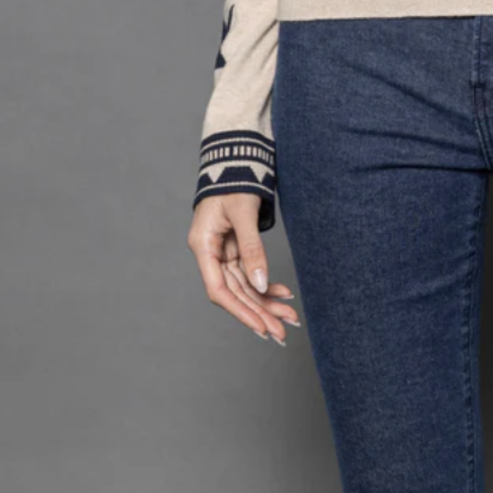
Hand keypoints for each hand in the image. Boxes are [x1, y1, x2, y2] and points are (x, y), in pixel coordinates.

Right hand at [188, 194, 301, 344]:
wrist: (237, 159)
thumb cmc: (234, 180)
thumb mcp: (243, 213)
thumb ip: (252, 248)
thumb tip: (261, 283)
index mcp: (204, 246)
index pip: (219, 290)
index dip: (240, 311)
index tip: (261, 328)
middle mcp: (211, 253)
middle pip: (235, 292)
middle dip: (259, 312)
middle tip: (283, 333)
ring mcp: (223, 251)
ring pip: (245, 285)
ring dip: (267, 302)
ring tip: (289, 318)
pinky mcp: (235, 247)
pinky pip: (251, 272)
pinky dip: (267, 284)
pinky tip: (283, 295)